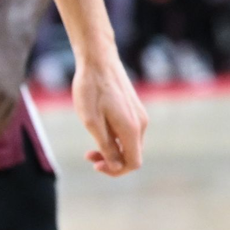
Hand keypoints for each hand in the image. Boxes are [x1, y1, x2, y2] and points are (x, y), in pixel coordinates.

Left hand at [72, 49, 147, 175]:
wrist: (98, 59)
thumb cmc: (91, 88)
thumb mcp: (91, 121)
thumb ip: (106, 145)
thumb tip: (117, 166)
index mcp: (132, 129)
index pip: (133, 163)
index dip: (115, 170)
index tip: (95, 165)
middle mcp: (141, 124)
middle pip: (132, 154)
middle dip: (112, 160)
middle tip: (88, 155)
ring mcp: (139, 114)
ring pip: (129, 143)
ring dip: (112, 148)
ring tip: (91, 143)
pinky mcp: (134, 108)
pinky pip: (128, 131)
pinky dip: (115, 136)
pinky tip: (98, 127)